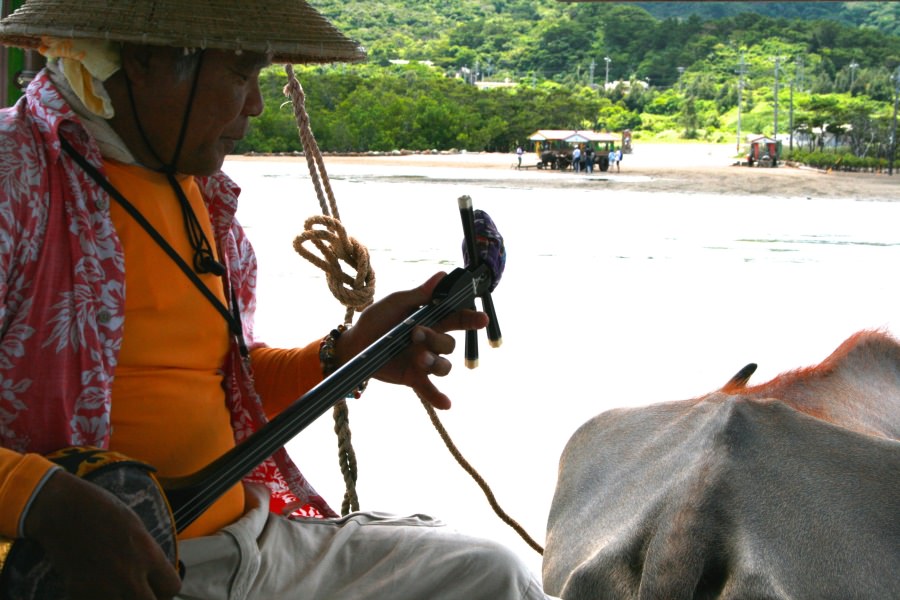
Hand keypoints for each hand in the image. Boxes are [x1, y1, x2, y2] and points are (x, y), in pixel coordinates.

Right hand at [24, 469, 181, 599]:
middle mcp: (129, 574)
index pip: (172, 588)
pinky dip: (101, 599)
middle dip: (148, 599)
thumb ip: (148, 555)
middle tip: (139, 591)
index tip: (157, 585)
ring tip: (118, 591)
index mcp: (148, 554)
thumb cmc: (102, 512)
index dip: (166, 588)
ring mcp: (104, 587)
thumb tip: (154, 577)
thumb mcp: (137, 529)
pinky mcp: (80, 593)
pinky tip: (98, 589)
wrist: (64, 510)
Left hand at [336, 272, 488, 408]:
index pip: (457, 319)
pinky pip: (430, 389)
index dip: (471, 319)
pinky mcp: (413, 378)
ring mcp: (423, 362)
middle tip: (415, 334)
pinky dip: (438, 397)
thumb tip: (442, 275)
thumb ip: (419, 294)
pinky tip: (446, 404)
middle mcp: (431, 342)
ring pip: (443, 367)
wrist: (354, 344)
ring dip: (435, 364)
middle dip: (436, 340)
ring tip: (419, 359)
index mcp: (431, 321)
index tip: (481, 318)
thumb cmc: (376, 319)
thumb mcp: (396, 303)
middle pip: (449, 345)